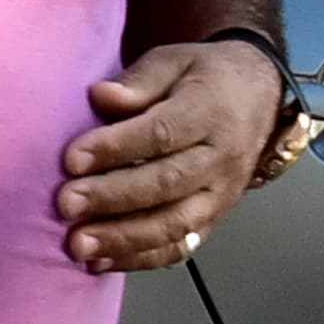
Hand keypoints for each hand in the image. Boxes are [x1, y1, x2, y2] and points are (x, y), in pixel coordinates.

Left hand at [57, 40, 287, 273]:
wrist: (257, 95)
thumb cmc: (205, 78)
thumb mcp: (173, 61)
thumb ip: (138, 80)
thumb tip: (101, 96)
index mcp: (209, 113)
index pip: (161, 134)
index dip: (115, 148)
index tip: (71, 159)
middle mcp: (221, 158)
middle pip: (166, 183)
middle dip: (111, 198)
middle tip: (66, 204)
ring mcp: (221, 194)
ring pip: (174, 223)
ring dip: (123, 239)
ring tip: (78, 244)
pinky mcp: (214, 218)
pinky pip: (180, 247)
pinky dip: (140, 259)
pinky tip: (101, 262)